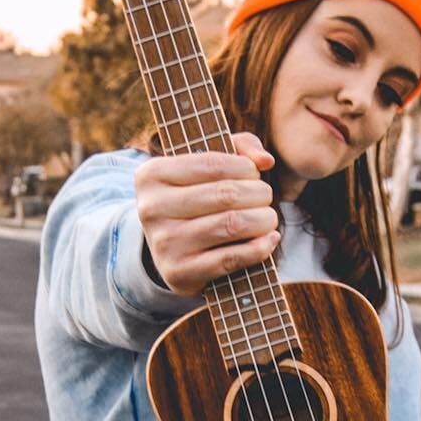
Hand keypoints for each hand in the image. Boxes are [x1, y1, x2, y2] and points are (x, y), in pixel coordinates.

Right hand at [134, 131, 279, 295]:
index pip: (213, 164)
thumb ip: (239, 148)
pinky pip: (231, 258)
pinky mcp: (179, 272)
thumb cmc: (195, 200)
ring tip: (268, 218)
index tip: (254, 175)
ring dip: (263, 220)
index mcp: (152, 174)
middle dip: (259, 194)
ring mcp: (164, 243)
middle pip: (226, 194)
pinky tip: (269, 240)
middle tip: (265, 198)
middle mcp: (151, 208)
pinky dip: (259, 248)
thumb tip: (265, 161)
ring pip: (232, 225)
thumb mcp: (207, 167)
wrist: (170, 254)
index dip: (245, 168)